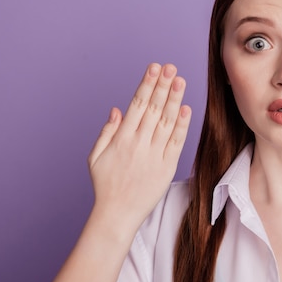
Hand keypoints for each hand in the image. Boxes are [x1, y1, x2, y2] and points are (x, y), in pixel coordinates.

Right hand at [87, 63, 190, 229]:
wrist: (117, 214)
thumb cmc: (105, 186)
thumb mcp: (95, 157)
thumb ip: (106, 132)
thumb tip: (117, 109)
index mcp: (121, 139)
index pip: (137, 105)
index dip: (147, 85)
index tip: (154, 68)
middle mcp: (138, 144)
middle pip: (153, 109)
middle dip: (162, 86)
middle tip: (171, 67)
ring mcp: (154, 155)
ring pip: (166, 122)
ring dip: (173, 100)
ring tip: (180, 80)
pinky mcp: (166, 168)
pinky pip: (176, 143)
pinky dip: (181, 126)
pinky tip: (185, 109)